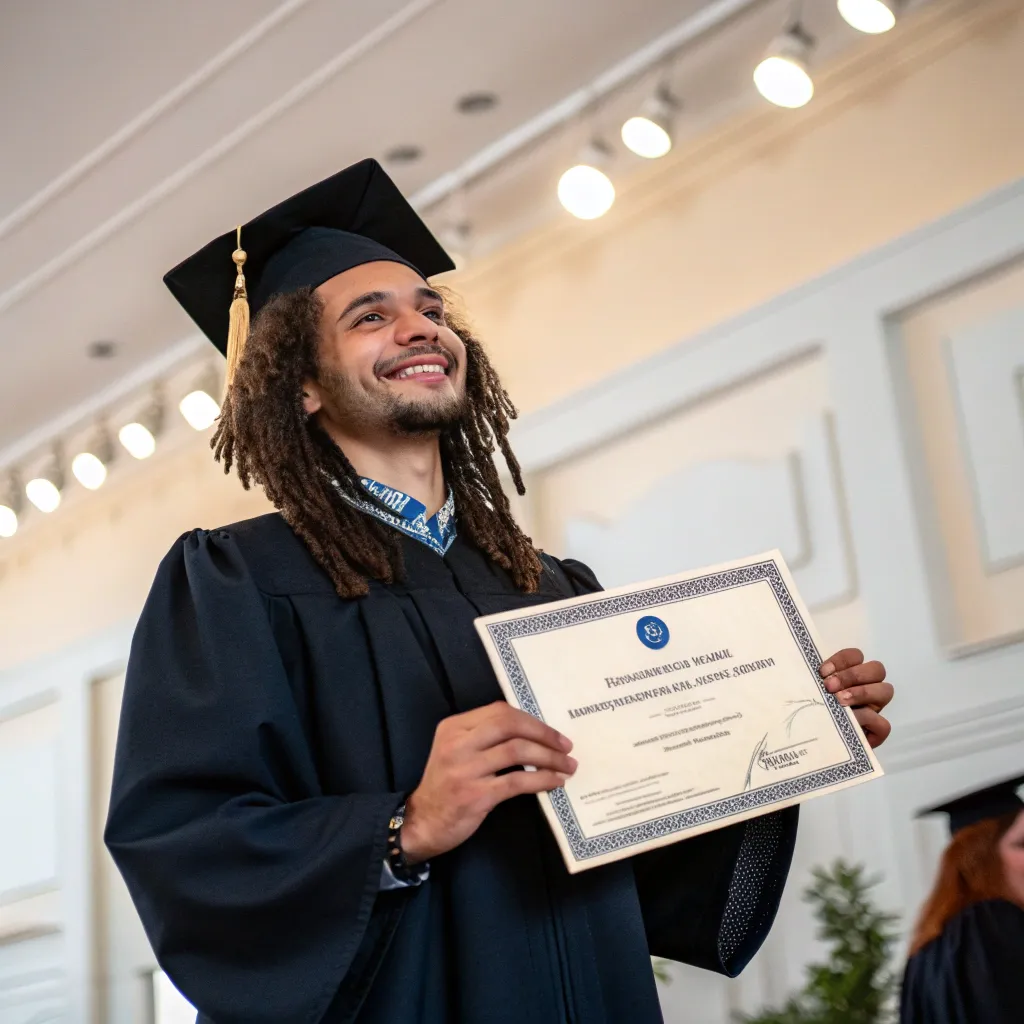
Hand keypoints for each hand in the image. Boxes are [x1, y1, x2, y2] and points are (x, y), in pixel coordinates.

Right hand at [401, 701, 576, 863]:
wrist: (422, 822)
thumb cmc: (446, 785)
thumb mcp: (456, 751)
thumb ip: (484, 737)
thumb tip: (531, 732)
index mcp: (454, 727)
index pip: (499, 712)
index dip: (531, 720)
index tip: (551, 733)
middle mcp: (458, 744)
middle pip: (510, 725)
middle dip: (544, 734)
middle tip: (566, 746)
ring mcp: (465, 769)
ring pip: (517, 751)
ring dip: (549, 758)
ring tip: (567, 765)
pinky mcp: (475, 795)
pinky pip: (517, 782)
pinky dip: (541, 780)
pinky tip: (555, 782)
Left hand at [819, 648, 892, 747]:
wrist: (814, 745)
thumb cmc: (810, 713)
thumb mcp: (810, 694)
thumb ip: (811, 682)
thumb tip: (801, 672)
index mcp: (851, 675)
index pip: (856, 656)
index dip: (841, 660)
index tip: (822, 672)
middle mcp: (867, 688)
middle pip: (876, 669)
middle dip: (852, 675)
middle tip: (830, 687)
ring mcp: (874, 708)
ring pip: (885, 690)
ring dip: (862, 692)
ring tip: (839, 701)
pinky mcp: (877, 731)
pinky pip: (884, 723)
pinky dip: (868, 719)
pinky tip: (851, 721)